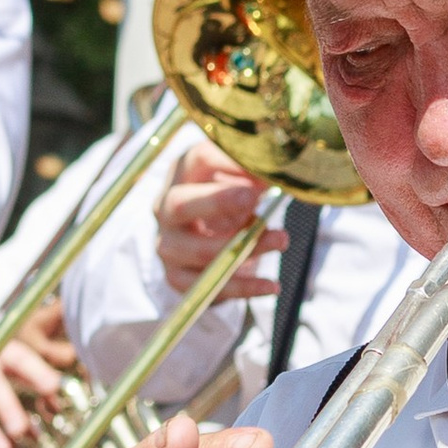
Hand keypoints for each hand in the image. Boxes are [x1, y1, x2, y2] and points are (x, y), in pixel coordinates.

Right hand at [157, 141, 279, 302]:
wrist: (205, 242)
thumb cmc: (227, 203)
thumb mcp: (239, 182)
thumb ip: (255, 176)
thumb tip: (279, 170)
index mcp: (181, 174)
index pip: (198, 160)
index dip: (228, 161)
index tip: (259, 167)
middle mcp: (166, 208)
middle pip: (180, 204)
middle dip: (217, 202)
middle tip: (252, 198)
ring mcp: (168, 245)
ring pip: (200, 251)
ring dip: (244, 248)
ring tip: (281, 240)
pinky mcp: (177, 277)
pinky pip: (209, 287)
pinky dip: (244, 287)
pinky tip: (272, 285)